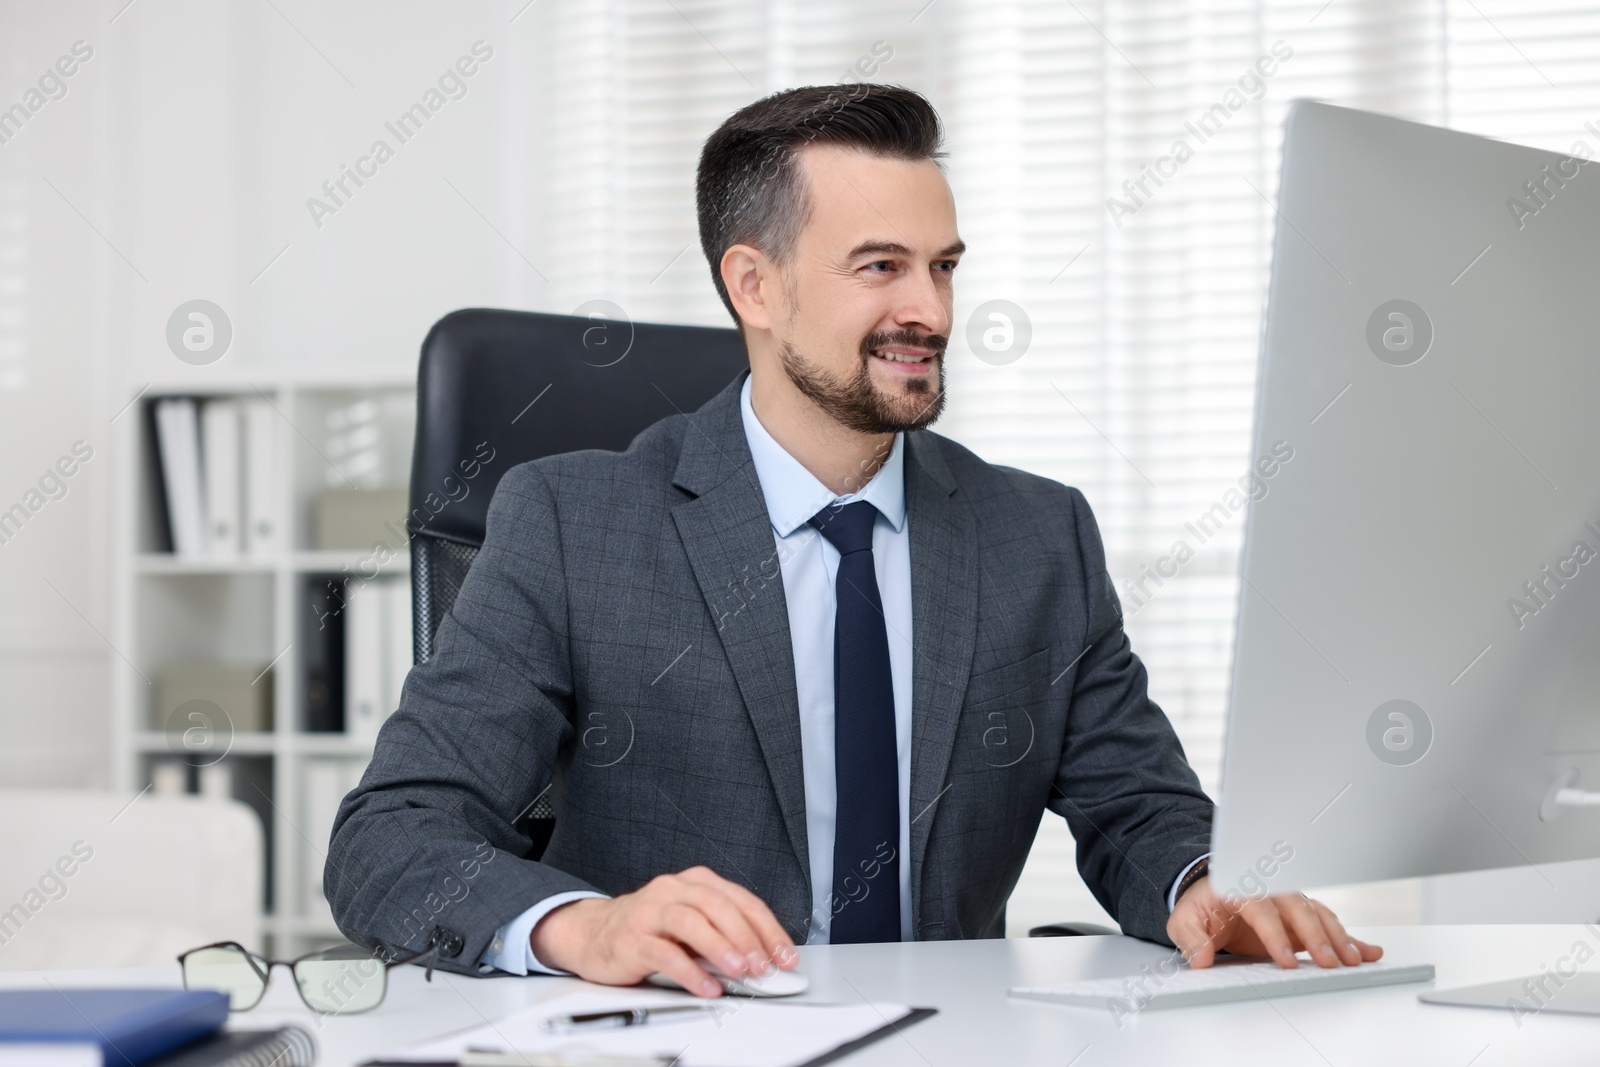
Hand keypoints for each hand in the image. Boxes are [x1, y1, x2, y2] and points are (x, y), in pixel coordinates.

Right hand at [529, 865, 798, 996]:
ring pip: (691, 922)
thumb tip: (762, 959)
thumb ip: (723, 934)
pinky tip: (706, 986)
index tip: (785, 956)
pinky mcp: (633, 937)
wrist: (594, 933)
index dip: (768, 929)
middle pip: (718, 906)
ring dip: (721, 948)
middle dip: (747, 937)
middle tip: (764, 965)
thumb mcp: (691, 923)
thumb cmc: (650, 927)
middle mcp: (674, 890)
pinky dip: (689, 971)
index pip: (742, 901)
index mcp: (696, 882)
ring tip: (741, 972)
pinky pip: (664, 952)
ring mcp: (651, 911)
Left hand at [1166, 880, 1382, 969]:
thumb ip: (1190, 937)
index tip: (1285, 959)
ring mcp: (1289, 905)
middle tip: (1331, 962)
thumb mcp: (1184, 919)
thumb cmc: (1201, 906)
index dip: (1275, 934)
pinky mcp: (1301, 920)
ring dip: (1338, 937)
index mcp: (1241, 889)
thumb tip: (1201, 958)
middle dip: (1316, 935)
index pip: (1262, 910)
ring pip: (1318, 915)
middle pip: (1298, 909)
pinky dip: (1350, 938)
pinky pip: (1328, 925)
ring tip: (1355, 960)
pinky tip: (1369, 951)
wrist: (1209, 893)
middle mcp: (1271, 893)